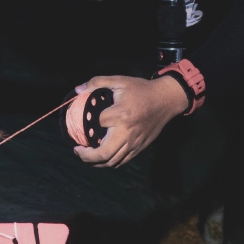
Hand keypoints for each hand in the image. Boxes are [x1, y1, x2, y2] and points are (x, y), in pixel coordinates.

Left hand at [74, 74, 188, 167]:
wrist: (166, 99)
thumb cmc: (142, 89)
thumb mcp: (120, 81)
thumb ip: (97, 82)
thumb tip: (78, 89)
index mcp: (120, 115)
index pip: (98, 123)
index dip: (89, 122)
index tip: (83, 120)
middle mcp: (127, 133)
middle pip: (103, 153)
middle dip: (86, 156)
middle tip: (77, 151)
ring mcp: (134, 143)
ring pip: (112, 161)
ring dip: (96, 163)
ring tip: (86, 156)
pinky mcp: (139, 148)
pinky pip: (122, 161)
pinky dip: (109, 162)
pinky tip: (102, 157)